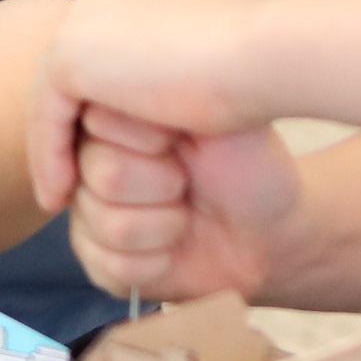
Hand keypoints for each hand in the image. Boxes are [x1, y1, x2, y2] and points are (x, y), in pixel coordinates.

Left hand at [24, 0, 268, 206]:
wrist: (264, 58)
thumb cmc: (249, 70)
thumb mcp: (197, 69)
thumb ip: (163, 75)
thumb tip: (149, 102)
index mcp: (128, 1)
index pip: (89, 63)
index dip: (87, 116)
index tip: (92, 162)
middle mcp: (98, 3)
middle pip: (62, 80)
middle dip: (62, 135)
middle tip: (65, 186)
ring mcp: (81, 24)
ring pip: (50, 99)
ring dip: (51, 151)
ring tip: (60, 199)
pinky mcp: (72, 53)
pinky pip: (47, 116)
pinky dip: (50, 158)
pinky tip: (60, 197)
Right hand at [62, 107, 299, 301]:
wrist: (271, 230)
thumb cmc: (248, 164)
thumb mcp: (215, 114)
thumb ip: (154, 93)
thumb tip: (100, 95)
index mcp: (111, 115)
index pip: (98, 123)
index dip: (151, 143)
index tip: (180, 141)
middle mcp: (89, 162)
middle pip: (102, 176)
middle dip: (163, 186)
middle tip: (188, 183)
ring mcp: (89, 213)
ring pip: (105, 224)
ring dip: (164, 226)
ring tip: (186, 216)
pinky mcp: (99, 260)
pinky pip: (110, 266)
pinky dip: (156, 264)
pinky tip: (173, 251)